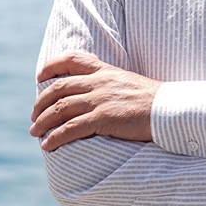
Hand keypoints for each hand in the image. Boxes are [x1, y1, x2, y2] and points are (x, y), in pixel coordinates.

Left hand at [30, 52, 163, 150]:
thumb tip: (98, 97)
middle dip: (41, 102)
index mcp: (106, 71)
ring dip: (43, 122)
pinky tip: (48, 146)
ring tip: (35, 132)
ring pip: (60, 109)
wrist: (171, 109)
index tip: (40, 75)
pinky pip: (70, 128)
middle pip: (58, 88)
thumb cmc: (155, 101)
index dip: (52, 65)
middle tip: (34, 116)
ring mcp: (100, 100)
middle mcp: (100, 82)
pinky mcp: (103, 118)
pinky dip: (55, 137)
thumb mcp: (130, 83)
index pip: (73, 59)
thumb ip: (111, 85)